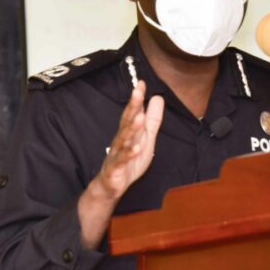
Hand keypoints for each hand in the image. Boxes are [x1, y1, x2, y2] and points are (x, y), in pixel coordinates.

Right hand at [96, 80, 163, 199]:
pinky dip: (128, 154)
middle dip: (132, 107)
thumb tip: (158, 98)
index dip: (137, 98)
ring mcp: (117, 153)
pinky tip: (135, 148)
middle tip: (137, 92)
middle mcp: (122, 140)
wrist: (111, 186)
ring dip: (131, 128)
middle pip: (126, 121)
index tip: (142, 83)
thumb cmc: (128, 160)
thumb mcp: (146, 138)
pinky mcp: (115, 168)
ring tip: (139, 117)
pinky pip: (122, 160)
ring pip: (124, 139)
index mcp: (129, 132)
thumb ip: (152, 119)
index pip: (133, 112)